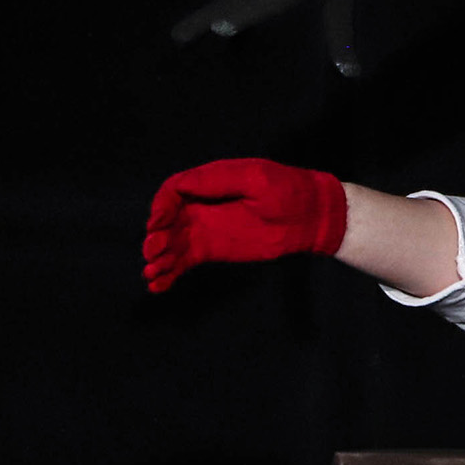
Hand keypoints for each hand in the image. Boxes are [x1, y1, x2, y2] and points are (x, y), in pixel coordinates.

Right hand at [142, 158, 348, 292]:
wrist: (311, 217)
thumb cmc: (287, 190)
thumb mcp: (254, 178)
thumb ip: (217, 180)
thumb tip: (180, 187)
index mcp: (209, 182)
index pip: (173, 191)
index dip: (161, 207)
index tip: (159, 224)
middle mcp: (201, 205)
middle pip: (166, 220)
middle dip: (155, 236)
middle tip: (154, 252)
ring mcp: (205, 229)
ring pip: (171, 243)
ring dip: (158, 258)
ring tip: (153, 273)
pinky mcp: (212, 250)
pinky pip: (184, 262)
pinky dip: (169, 273)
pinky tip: (159, 286)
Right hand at [171, 0, 394, 75]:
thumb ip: (341, 38)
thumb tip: (352, 74)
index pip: (262, 0)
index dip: (242, 13)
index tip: (219, 27)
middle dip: (205, 17)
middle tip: (177, 38)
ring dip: (207, 11)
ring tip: (182, 35)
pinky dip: (223, 2)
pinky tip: (210, 20)